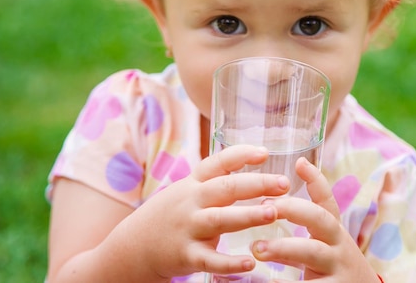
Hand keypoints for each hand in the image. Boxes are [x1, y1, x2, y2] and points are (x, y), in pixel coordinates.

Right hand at [122, 144, 290, 279]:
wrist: (131, 247)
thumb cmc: (170, 215)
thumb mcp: (187, 191)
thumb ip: (216, 181)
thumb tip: (254, 162)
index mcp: (194, 183)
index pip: (218, 162)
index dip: (241, 155)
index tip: (265, 152)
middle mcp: (191, 201)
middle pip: (226, 187)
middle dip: (257, 184)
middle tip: (284, 183)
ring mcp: (188, 228)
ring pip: (221, 219)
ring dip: (248, 215)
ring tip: (273, 213)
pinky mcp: (185, 255)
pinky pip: (210, 259)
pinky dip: (230, 262)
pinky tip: (251, 262)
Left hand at [250, 157, 380, 281]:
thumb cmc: (333, 267)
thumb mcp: (324, 243)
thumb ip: (303, 224)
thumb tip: (277, 192)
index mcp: (333, 231)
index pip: (327, 201)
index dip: (316, 180)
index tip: (299, 163)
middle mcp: (338, 245)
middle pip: (320, 218)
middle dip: (293, 209)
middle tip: (265, 207)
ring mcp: (337, 267)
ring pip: (312, 251)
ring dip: (283, 247)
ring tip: (257, 248)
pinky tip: (268, 281)